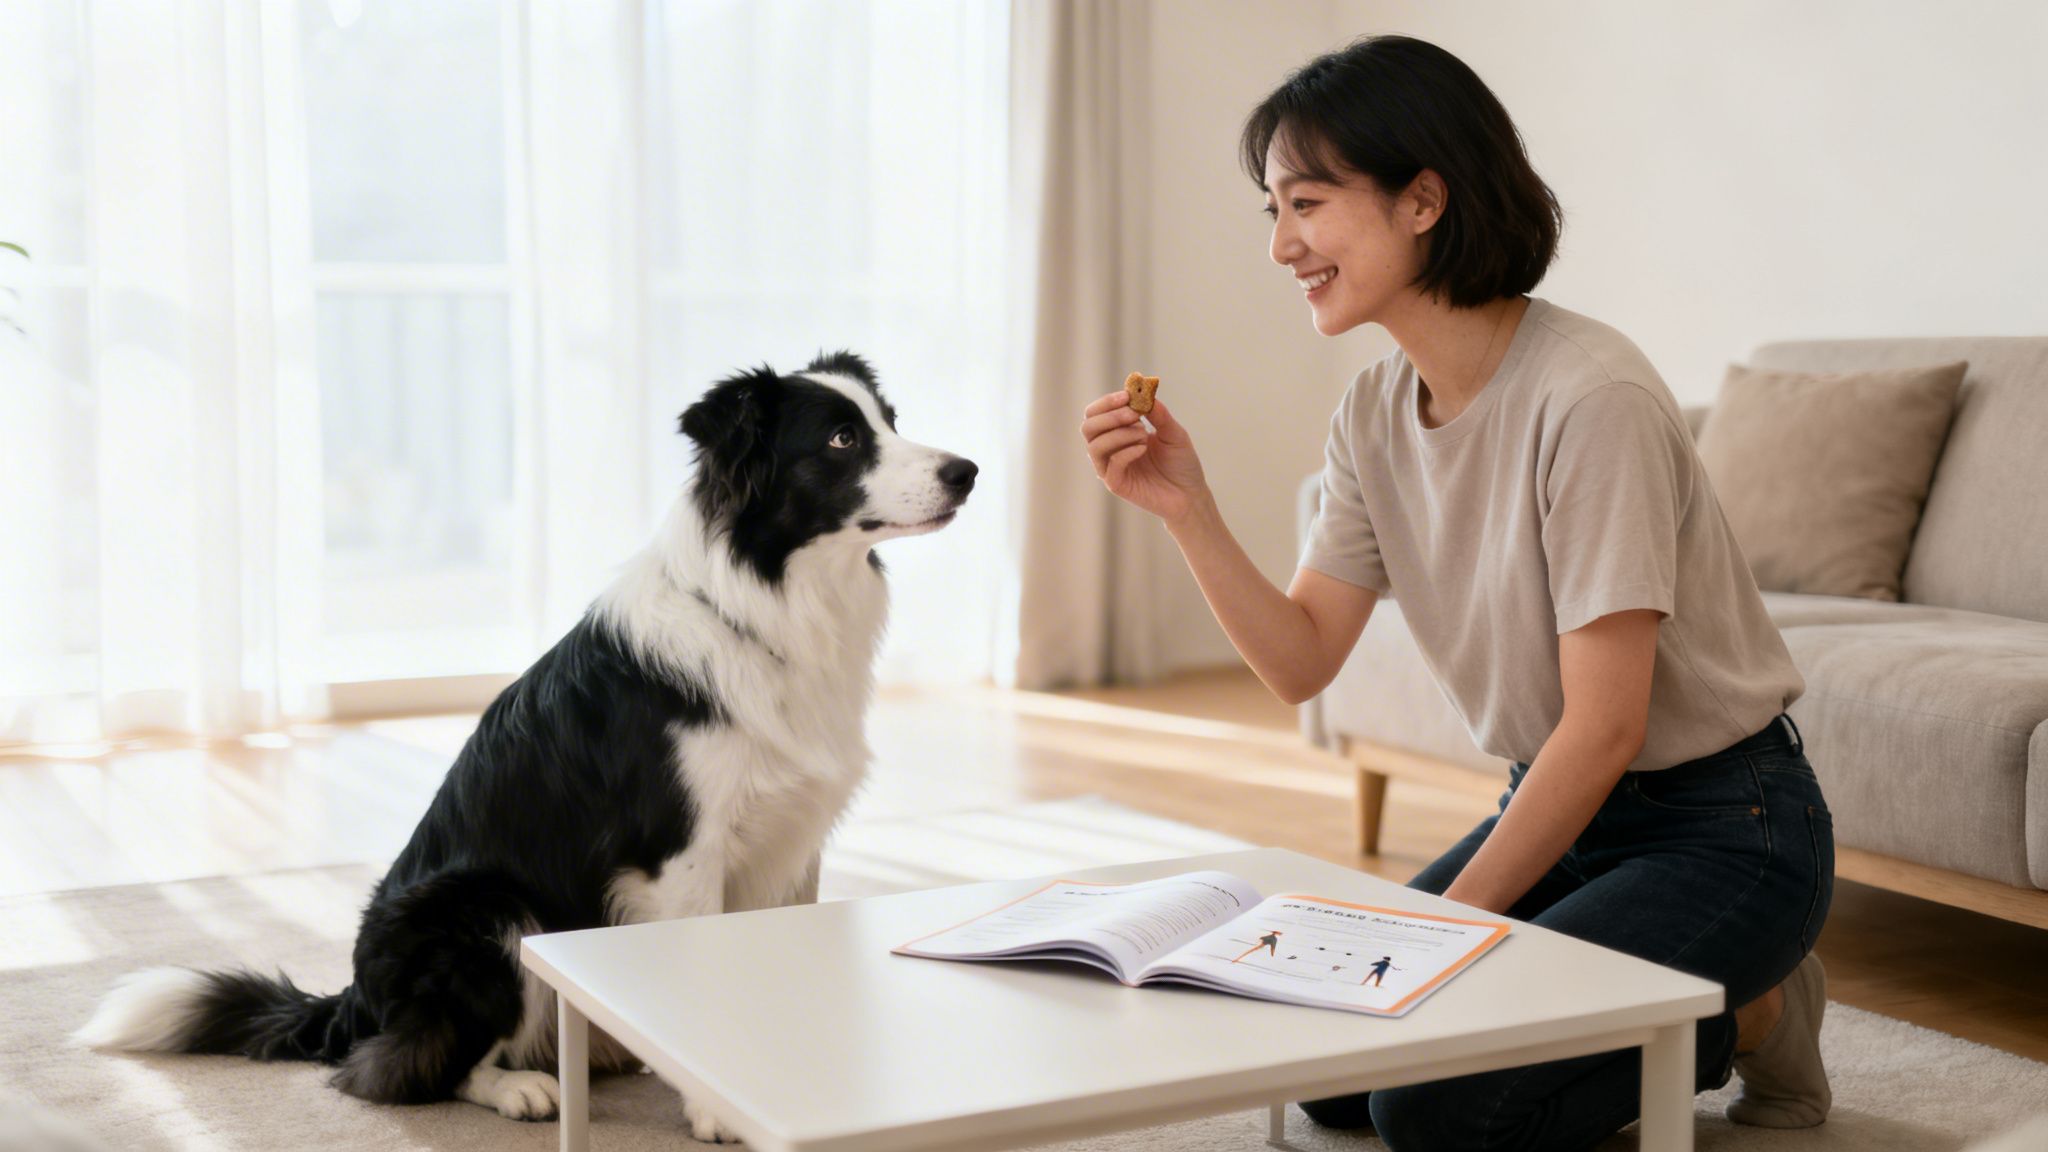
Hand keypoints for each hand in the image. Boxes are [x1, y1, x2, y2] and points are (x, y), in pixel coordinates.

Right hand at [1080, 389, 1208, 523]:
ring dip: (1119, 433)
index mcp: (1117, 433)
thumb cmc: (1180, 463)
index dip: (1107, 402)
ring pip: (1095, 445)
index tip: (1128, 395)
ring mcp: (1110, 468)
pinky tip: (1144, 447)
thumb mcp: (1173, 432)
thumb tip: (1143, 392)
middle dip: (1110, 416)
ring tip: (1144, 434)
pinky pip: (1111, 465)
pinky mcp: (1116, 484)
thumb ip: (1158, 414)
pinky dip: (1126, 451)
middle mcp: (1109, 450)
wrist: (1190, 494)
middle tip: (1134, 413)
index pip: (1096, 413)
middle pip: (1088, 427)